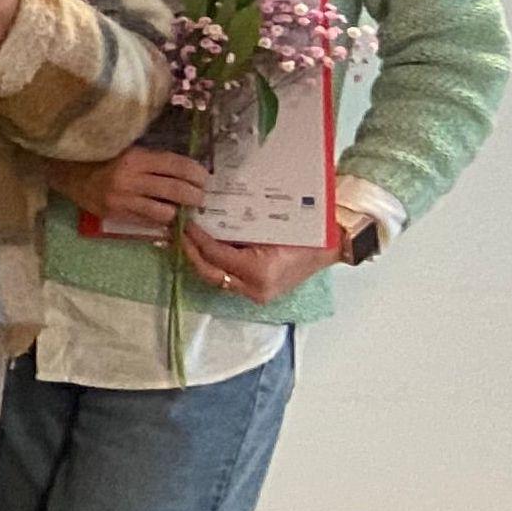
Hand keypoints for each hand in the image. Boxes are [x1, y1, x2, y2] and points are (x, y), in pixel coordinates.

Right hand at [52, 147, 210, 230]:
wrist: (68, 173)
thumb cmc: (102, 157)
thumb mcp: (129, 150)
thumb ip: (154, 160)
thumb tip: (187, 171)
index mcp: (136, 157)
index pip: (177, 165)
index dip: (197, 173)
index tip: (204, 178)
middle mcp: (130, 179)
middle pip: (176, 189)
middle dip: (196, 195)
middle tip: (200, 196)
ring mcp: (122, 200)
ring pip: (165, 211)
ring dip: (180, 211)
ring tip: (183, 208)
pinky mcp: (116, 214)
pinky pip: (148, 221)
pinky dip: (161, 220)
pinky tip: (165, 216)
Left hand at [181, 225, 335, 304]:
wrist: (332, 247)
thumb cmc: (307, 232)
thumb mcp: (271, 225)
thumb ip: (240, 227)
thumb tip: (207, 216)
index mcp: (260, 271)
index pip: (216, 255)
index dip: (197, 239)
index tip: (186, 223)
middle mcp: (255, 288)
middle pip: (209, 273)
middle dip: (190, 252)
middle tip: (179, 233)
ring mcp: (256, 293)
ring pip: (216, 278)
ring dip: (200, 259)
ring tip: (188, 240)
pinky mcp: (257, 292)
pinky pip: (228, 279)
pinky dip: (215, 264)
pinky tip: (206, 248)